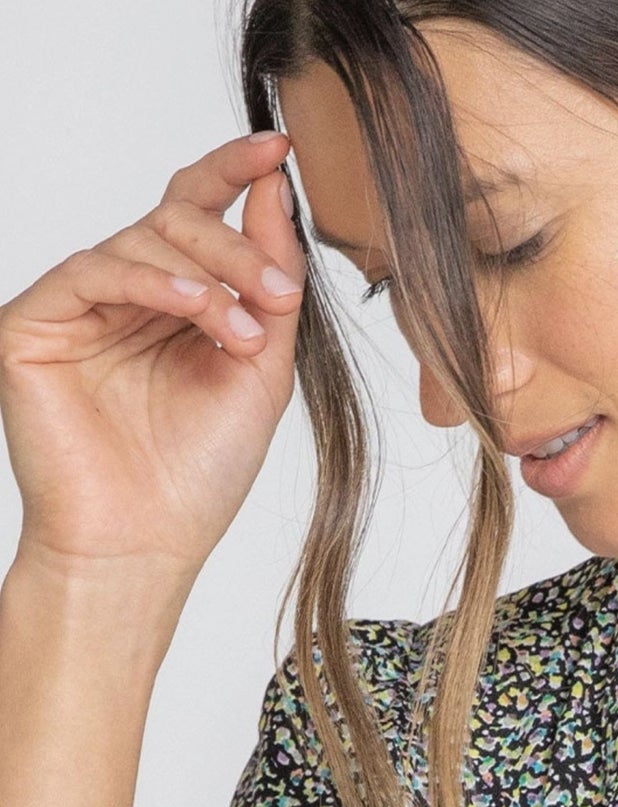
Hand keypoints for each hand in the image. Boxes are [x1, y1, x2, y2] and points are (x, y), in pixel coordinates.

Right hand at [0, 131, 307, 582]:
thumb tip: (275, 190)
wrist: (144, 546)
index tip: (281, 148)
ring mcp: (77, 307)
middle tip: (281, 291)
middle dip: (236, 245)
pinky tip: (196, 306)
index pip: (197, 213)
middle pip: (174, 218)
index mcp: (173, 303)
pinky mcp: (35, 323)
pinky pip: (95, 269)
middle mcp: (123, 296)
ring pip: (141, 240)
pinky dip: (152, 280)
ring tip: (247, 330)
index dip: (235, 172)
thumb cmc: (198, 475)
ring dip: (209, 275)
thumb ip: (270, 284)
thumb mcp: (260, 370)